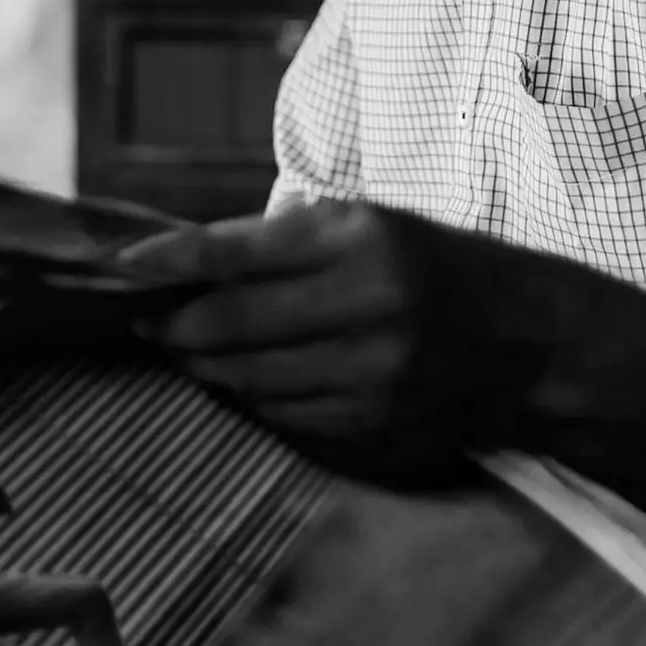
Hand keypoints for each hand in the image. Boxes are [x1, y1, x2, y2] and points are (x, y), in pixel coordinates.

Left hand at [123, 199, 545, 480]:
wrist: (525, 342)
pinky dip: (250, 396)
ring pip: (249, 378)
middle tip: (143, 319)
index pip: (236, 251)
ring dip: (204, 364)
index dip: (168, 261)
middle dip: (174, 323)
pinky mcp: (372, 427)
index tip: (120, 266)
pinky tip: (237, 378)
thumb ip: (287, 234)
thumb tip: (192, 255)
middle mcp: (364, 309)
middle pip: (230, 324)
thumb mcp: (371, 219)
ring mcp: (368, 377)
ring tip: (181, 347)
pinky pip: (283, 416)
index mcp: (361, 241)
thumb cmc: (435, 264)